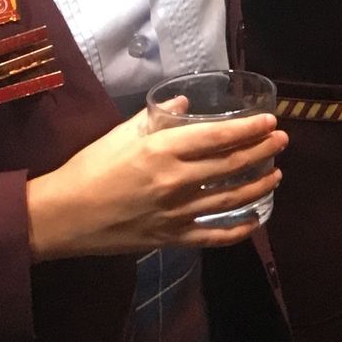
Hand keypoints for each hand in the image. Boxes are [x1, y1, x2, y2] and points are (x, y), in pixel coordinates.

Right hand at [26, 109, 285, 259]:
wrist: (60, 216)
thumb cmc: (88, 169)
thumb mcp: (120, 134)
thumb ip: (156, 117)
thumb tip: (185, 103)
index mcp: (162, 150)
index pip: (218, 137)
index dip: (249, 129)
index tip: (270, 121)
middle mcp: (174, 181)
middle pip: (230, 165)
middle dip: (262, 152)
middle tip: (282, 142)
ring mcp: (175, 213)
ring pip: (229, 199)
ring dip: (258, 186)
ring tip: (277, 175)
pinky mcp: (169, 238)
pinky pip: (212, 236)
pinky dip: (237, 231)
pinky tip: (254, 221)